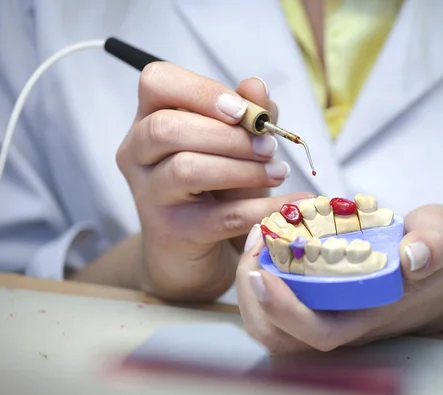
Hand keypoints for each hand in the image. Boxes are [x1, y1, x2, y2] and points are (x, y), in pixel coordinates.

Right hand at [116, 62, 311, 300]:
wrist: (197, 250)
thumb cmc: (215, 187)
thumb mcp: (234, 145)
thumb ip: (247, 114)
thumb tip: (257, 86)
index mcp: (148, 119)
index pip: (156, 82)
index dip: (201, 90)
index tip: (242, 110)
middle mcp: (137, 154)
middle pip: (167, 128)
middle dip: (229, 135)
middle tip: (269, 147)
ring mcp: (149, 196)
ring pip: (186, 169)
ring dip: (243, 169)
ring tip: (277, 172)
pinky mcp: (172, 233)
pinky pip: (221, 216)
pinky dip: (263, 207)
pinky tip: (292, 203)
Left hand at [235, 205, 442, 352]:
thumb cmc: (442, 256)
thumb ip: (435, 243)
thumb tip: (413, 255)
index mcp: (373, 313)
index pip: (320, 332)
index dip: (285, 310)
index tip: (263, 272)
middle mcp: (346, 322)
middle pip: (282, 338)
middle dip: (254, 296)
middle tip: (254, 241)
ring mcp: (332, 314)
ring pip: (274, 327)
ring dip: (252, 289)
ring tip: (255, 241)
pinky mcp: (323, 302)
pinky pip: (279, 305)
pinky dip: (262, 279)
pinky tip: (266, 245)